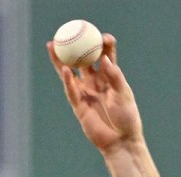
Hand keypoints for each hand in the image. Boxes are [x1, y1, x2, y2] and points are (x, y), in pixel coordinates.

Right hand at [47, 34, 141, 150]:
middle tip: (70, 32)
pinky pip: (71, 90)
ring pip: (70, 73)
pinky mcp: (78, 106)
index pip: (106, 57)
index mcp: (110, 79)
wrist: (121, 142)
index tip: (103, 36)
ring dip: (61, 59)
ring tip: (52, 45)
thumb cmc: (127, 119)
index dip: (104, 44)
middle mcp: (96, 83)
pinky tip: (64, 68)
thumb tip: (105, 59)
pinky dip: (67, 79)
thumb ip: (115, 77)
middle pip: (83, 60)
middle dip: (76, 46)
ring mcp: (86, 93)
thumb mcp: (124, 95)